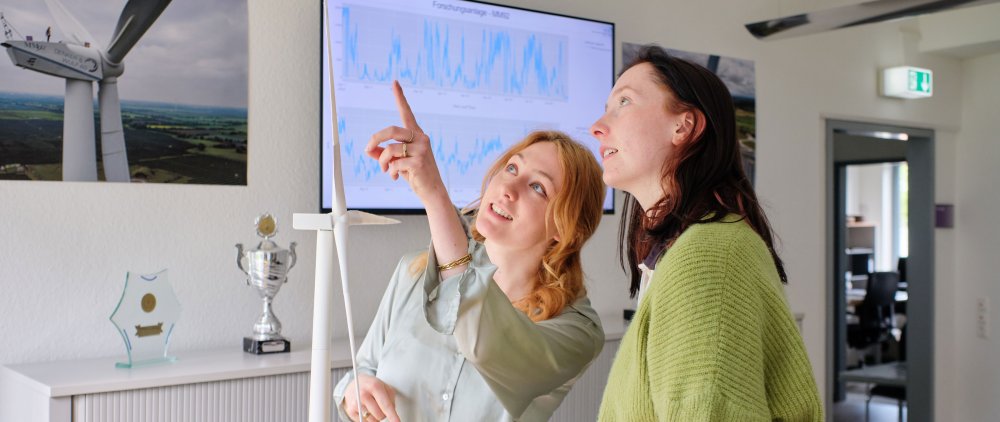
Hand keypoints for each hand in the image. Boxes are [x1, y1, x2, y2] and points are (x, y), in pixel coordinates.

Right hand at [342, 374, 399, 421]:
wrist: (353, 383)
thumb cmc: (371, 386)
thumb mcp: (384, 386)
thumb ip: (391, 398)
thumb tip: (392, 413)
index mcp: (375, 386)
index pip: (386, 405)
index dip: (392, 415)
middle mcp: (364, 394)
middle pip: (380, 415)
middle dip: (383, 413)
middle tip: (379, 405)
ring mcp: (356, 403)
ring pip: (373, 420)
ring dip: (375, 416)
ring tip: (371, 406)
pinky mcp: (350, 411)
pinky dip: (368, 418)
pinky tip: (365, 409)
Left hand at [365, 80, 446, 204]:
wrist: (431, 191)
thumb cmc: (415, 174)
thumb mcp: (397, 161)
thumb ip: (383, 154)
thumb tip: (368, 150)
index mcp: (416, 134)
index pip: (407, 112)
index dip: (400, 97)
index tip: (394, 83)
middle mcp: (421, 138)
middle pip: (391, 130)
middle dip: (375, 139)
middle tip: (367, 149)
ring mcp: (421, 149)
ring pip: (390, 149)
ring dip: (383, 162)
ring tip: (386, 170)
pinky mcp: (419, 162)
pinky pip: (394, 163)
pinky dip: (391, 171)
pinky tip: (396, 177)